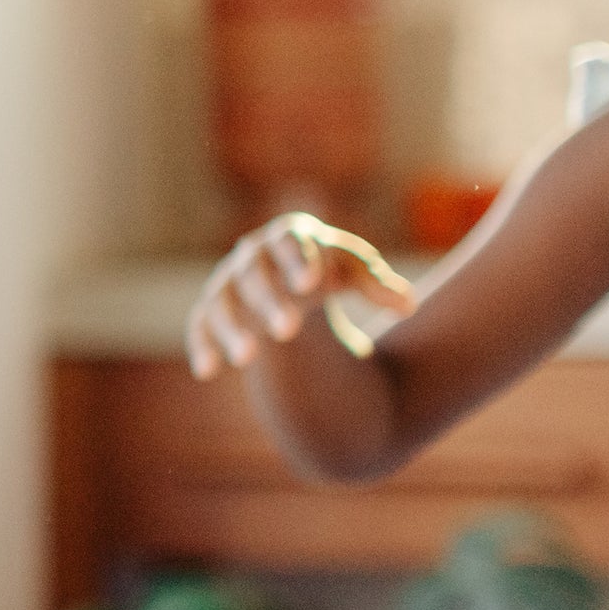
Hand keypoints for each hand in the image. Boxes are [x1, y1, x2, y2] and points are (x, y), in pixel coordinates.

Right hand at [185, 214, 415, 378]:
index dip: (298, 262)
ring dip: (231, 329)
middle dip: (269, 302)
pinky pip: (200, 326)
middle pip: (254, 275)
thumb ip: (377, 285)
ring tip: (247, 360)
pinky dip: (202, 345)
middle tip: (288, 332)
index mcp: (289, 237)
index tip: (312, 286)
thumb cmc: (327, 271)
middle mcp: (250, 257)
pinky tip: (207, 372)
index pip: (290, 243)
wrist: (290, 279)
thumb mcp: (355, 273)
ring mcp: (226, 284)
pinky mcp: (211, 311)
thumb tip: (408, 307)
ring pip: (222, 304)